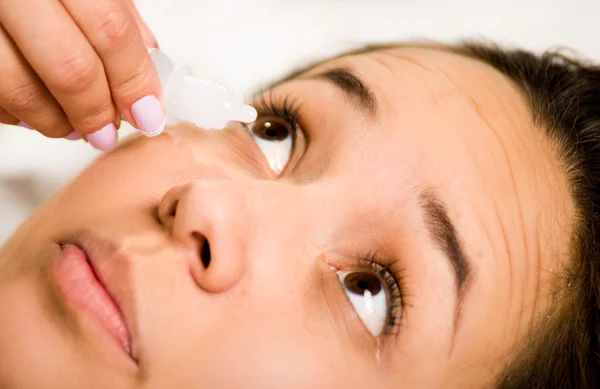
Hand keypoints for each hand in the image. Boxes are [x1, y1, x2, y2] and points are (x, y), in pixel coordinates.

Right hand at [0, 0, 164, 149]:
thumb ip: (116, 14)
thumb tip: (149, 67)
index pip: (110, 30)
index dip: (134, 80)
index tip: (148, 113)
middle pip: (70, 67)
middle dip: (97, 111)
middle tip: (108, 131)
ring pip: (22, 90)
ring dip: (57, 122)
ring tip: (74, 127)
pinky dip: (17, 114)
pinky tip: (34, 111)